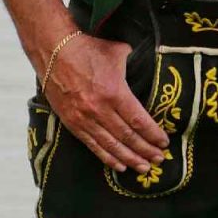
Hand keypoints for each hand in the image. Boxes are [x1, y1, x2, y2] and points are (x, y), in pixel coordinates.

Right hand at [45, 33, 170, 173]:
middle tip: (159, 160)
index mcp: (115, 92)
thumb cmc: (89, 50)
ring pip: (111, 145)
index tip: (164, 143)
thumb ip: (136, 65)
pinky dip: (107, 157)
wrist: (53, 51)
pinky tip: (120, 166)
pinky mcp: (71, 122)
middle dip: (145, 150)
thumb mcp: (119, 53)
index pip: (138, 121)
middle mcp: (99, 109)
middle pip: (127, 136)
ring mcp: (84, 118)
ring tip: (144, 167)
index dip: (153, 134)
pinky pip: (92, 145)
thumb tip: (150, 66)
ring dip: (129, 158)